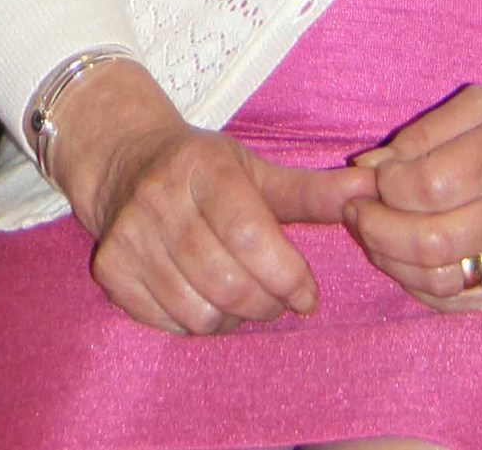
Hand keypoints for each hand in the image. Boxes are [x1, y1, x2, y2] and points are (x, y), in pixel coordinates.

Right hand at [49, 58, 368, 335]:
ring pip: (200, 312)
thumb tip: (372, 191)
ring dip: (233, 318)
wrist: (123, 159)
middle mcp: (159, 196)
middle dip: (267, 304)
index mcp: (201, 167)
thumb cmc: (203, 170)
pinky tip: (202, 294)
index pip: (251, 235)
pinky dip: (196, 322)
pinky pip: (169, 323)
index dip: (288, 275)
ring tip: (239, 294)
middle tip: (276, 298)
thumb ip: (312, 191)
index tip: (306, 293)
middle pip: (228, 282)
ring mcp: (129, 233)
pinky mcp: (109, 266)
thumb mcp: (255, 170)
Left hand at [344, 82, 481, 310]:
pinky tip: (406, 263)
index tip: (370, 175)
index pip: (428, 185)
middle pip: (430, 241)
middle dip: (375, 228)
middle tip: (355, 210)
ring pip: (442, 281)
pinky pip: (465, 303)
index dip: (385, 185)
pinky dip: (422, 288)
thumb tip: (369, 165)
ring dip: (391, 262)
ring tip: (374, 235)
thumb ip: (427, 131)